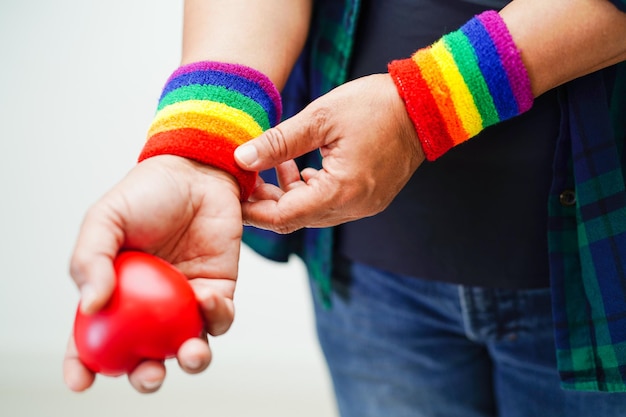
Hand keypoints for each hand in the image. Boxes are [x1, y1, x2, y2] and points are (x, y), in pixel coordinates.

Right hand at [63, 155, 242, 392]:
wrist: (197, 172)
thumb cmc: (148, 193)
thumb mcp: (106, 219)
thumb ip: (91, 258)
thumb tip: (90, 306)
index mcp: (115, 291)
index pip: (93, 338)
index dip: (83, 364)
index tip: (81, 381)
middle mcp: (149, 304)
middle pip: (145, 354)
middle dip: (146, 375)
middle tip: (149, 374)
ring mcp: (184, 300)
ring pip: (187, 345)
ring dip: (189, 359)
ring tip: (189, 352)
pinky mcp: (218, 288)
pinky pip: (219, 317)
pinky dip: (216, 317)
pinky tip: (207, 298)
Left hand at [234, 73, 424, 232]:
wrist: (423, 106)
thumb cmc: (375, 106)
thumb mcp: (319, 118)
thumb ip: (278, 142)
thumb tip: (241, 158)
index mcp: (341, 191)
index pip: (284, 217)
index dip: (252, 211)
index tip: (231, 199)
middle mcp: (353, 207)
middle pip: (296, 219)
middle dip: (266, 204)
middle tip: (244, 180)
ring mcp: (364, 206)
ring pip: (312, 213)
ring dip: (287, 196)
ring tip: (270, 167)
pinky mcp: (369, 198)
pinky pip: (329, 205)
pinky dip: (308, 192)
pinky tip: (299, 169)